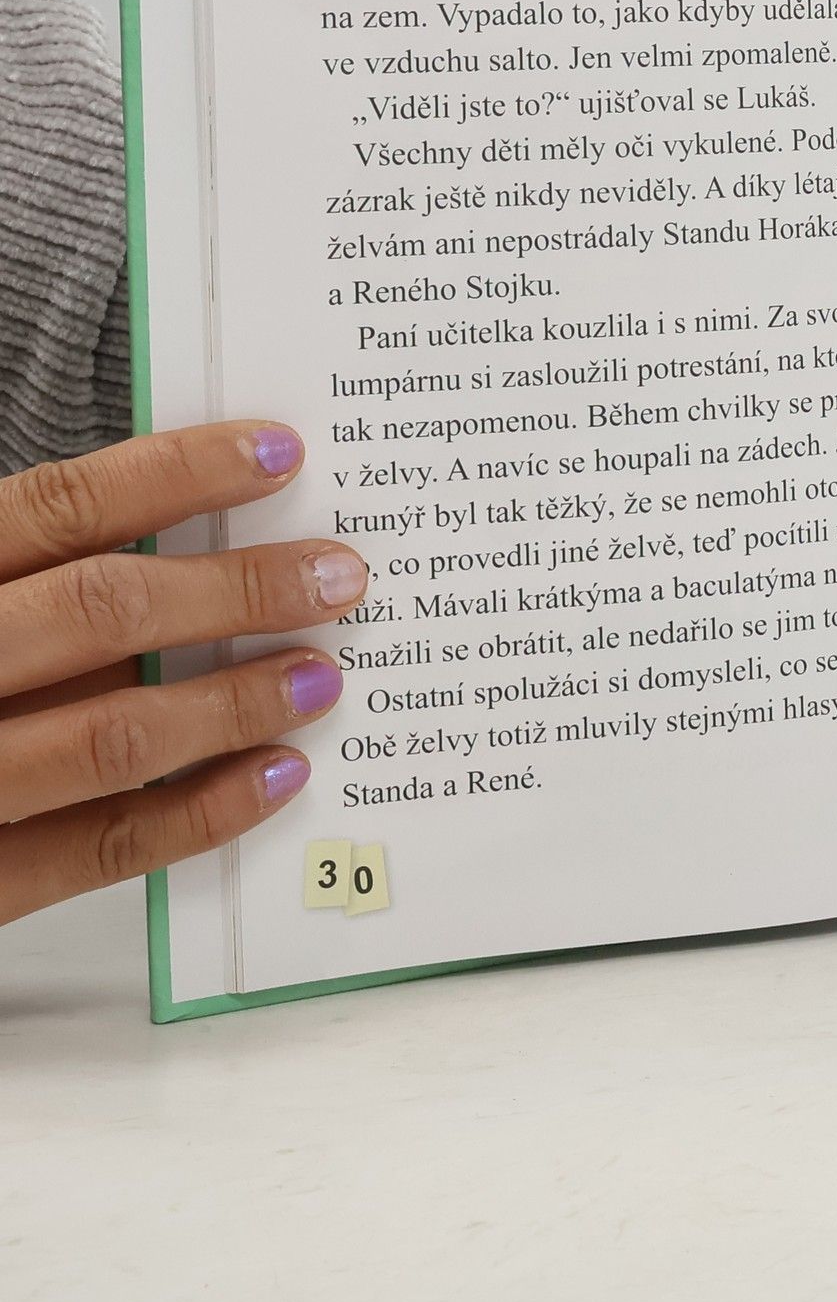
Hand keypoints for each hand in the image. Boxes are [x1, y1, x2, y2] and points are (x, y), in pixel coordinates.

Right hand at [0, 424, 364, 924]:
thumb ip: (21, 571)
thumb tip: (173, 531)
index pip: (58, 508)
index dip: (176, 473)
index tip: (278, 453)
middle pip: (103, 613)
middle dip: (237, 589)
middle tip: (340, 574)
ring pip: (113, 732)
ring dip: (235, 701)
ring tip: (323, 673)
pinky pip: (101, 847)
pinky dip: (203, 810)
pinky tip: (278, 774)